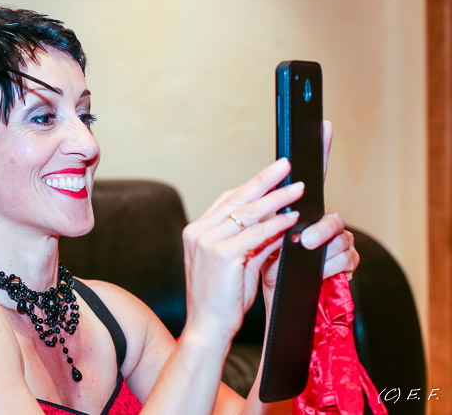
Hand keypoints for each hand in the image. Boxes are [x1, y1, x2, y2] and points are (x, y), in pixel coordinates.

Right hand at [181, 158, 300, 341]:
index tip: (273, 174)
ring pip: (249, 212)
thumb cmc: (222, 300)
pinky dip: (277, 224)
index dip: (252, 185)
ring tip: (298, 189)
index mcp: (196, 231)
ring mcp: (208, 241)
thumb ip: (252, 242)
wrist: (207, 328)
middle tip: (287, 166)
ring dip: (278, 199)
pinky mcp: (222, 254)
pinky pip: (257, 233)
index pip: (227, 200)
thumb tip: (279, 222)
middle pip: (237, 198)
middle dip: (265, 180)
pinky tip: (293, 218)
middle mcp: (198, 232)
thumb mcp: (236, 264)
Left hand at [260, 120, 359, 297]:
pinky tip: (321, 271)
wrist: (271, 301)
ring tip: (307, 255)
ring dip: (322, 249)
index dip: (321, 152)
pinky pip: (347, 259)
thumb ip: (261, 218)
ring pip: (340, 237)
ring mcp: (335, 243)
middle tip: (302, 241)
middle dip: (319, 228)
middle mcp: (320, 224)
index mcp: (299, 214)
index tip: (323, 126)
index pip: (313, 179)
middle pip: (330, 215)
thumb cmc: (260, 270)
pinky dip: (331, 267)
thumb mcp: (255, 239)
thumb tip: (255, 195)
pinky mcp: (343, 265)